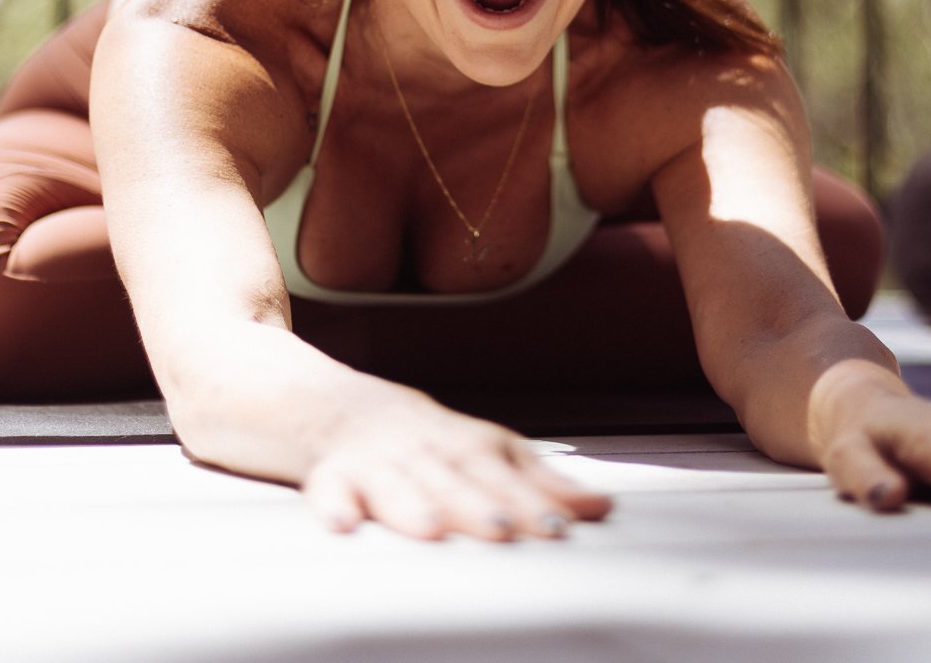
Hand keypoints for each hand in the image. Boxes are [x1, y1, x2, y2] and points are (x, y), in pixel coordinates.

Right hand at [301, 383, 613, 540]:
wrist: (330, 403)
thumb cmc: (422, 438)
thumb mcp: (484, 450)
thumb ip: (541, 482)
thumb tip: (602, 507)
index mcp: (465, 443)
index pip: (502, 471)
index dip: (529, 499)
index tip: (558, 526)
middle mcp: (423, 449)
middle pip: (451, 476)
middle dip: (477, 503)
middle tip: (502, 528)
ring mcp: (375, 461)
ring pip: (395, 483)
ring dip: (412, 504)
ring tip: (431, 528)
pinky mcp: (330, 475)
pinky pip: (327, 489)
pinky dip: (333, 504)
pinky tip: (343, 523)